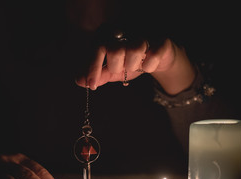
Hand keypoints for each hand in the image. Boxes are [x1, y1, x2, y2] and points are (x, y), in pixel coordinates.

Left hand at [76, 37, 194, 94]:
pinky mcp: (160, 41)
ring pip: (134, 50)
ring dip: (133, 66)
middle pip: (114, 50)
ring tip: (135, 65)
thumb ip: (98, 75)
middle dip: (117, 67)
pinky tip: (148, 65)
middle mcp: (127, 30)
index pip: (97, 48)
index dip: (93, 68)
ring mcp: (144, 34)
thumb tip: (79, 81)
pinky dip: (149, 66)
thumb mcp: (112, 70)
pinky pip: (152, 56)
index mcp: (109, 34)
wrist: (157, 60)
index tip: (91, 85)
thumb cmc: (131, 62)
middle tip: (121, 68)